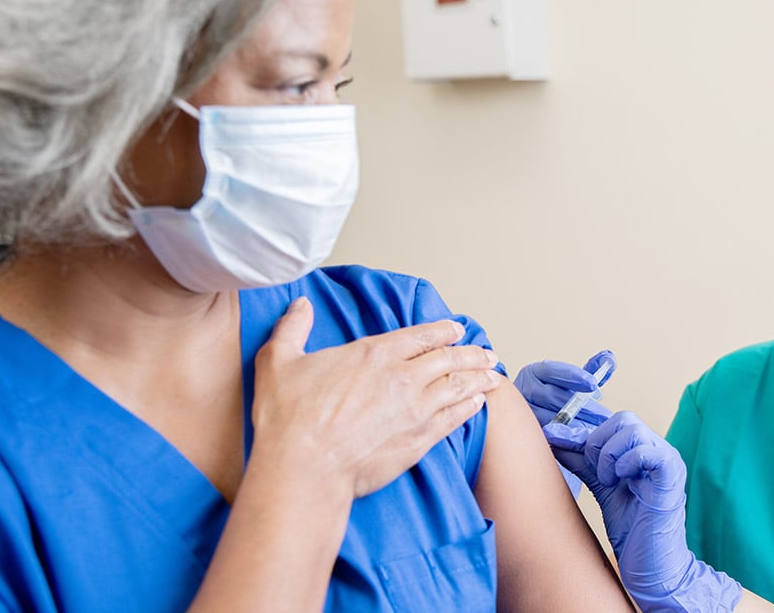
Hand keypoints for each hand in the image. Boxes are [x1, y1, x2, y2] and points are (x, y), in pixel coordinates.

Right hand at [251, 297, 501, 497]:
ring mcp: (415, 409)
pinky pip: (454, 418)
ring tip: (494, 374)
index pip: (419, 336)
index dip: (442, 331)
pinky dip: (469, 407)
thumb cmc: (288, 419)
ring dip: (478, 378)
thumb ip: (293, 328)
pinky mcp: (419, 440)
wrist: (304, 469)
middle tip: (488, 353)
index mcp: (373, 354)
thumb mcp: (279, 361)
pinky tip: (478, 403)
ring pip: (457, 386)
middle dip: (471, 353)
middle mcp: (402, 377)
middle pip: (448, 359)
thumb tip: (300, 304)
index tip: (457, 330)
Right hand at [514, 351, 615, 496]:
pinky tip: (582, 443)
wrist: (532, 422)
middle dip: (582, 407)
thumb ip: (591, 370)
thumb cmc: (556, 398)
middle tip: (604, 416)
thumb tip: (608, 357)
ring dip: (576, 425)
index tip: (593, 383)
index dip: (574, 376)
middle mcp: (524, 390)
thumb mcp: (573, 383)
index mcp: (535, 373)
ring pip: (549, 418)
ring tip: (597, 431)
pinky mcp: (525, 434)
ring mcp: (522, 413)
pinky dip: (565, 439)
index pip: (552, 370)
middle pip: (553, 396)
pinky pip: (546, 437)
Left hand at [545, 412, 741, 612]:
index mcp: (645, 450)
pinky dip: (625, 463)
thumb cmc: (632, 530)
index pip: (614, 421)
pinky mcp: (671, 476)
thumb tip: (555, 439)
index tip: (558, 442)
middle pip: (624, 419)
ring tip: (608, 482)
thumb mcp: (601, 487)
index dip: (585, 433)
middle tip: (596, 474)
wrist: (652, 566)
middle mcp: (659, 450)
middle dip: (597, 443)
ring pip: (632, 430)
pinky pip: (647, 451)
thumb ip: (583, 462)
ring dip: (609, 455)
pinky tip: (619, 483)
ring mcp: (668, 461)